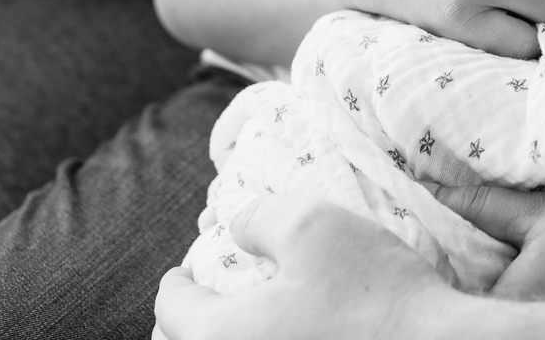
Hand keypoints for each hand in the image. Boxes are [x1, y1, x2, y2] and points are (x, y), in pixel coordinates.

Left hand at [153, 196, 464, 339]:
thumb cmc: (374, 293)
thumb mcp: (315, 225)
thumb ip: (260, 217)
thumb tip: (235, 225)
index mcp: (217, 334)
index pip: (171, 306)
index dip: (178, 278)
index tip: (186, 269)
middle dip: (184, 322)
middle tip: (204, 300)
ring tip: (243, 321)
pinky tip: (284, 339)